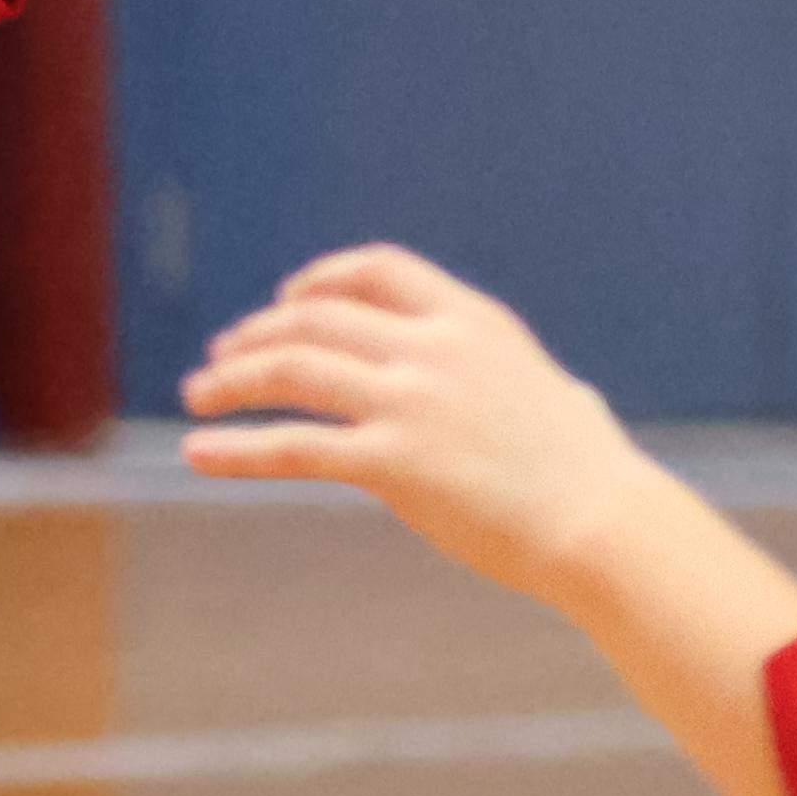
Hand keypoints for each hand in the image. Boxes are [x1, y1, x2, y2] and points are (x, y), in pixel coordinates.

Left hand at [177, 242, 657, 591]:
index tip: (286, 299)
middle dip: (258, 334)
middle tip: (219, 358)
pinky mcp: (392, 463)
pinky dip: (237, 449)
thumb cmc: (585, 473)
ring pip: (291, 370)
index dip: (322, 279)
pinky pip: (294, 447)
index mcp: (471, 322)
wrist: (600, 523)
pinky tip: (199, 455)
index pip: (379, 271)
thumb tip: (547, 392)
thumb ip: (513, 380)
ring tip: (196, 397)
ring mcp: (410, 402)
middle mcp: (433, 348)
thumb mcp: (550, 394)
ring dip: (232, 381)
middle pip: (317, 319)